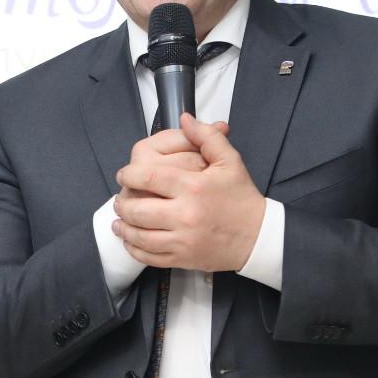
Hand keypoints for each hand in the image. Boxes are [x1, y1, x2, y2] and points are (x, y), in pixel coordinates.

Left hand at [112, 113, 264, 270]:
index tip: (123, 175)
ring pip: (139, 236)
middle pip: (138, 209)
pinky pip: (150, 257)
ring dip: (123, 228)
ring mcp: (182, 240)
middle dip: (122, 203)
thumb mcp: (230, 161)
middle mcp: (184, 214)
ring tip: (118, 221)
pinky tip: (131, 241)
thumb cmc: (241, 198)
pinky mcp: (183, 259)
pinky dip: (135, 250)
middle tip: (120, 199)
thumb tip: (185, 119)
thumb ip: (206, 136)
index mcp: (193, 187)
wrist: (258, 236)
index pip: (148, 177)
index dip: (128, 175)